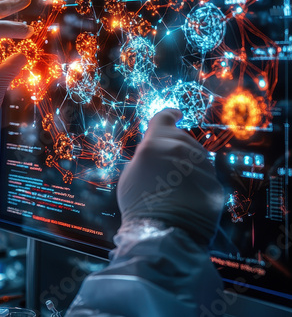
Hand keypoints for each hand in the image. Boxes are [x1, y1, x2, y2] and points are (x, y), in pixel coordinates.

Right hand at [117, 109, 223, 244]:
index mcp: (156, 141)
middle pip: (180, 138)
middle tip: (162, 168)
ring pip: (196, 157)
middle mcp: (181, 148)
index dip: (170, 113)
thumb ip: (145, 155)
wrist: (165, 233)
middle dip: (173, 148)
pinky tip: (187, 197)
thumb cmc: (139, 203)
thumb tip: (156, 151)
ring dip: (187, 165)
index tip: (176, 113)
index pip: (165, 117)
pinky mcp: (215, 183)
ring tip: (174, 187)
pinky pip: (205, 176)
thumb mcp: (131, 172)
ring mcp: (201, 165)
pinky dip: (197, 182)